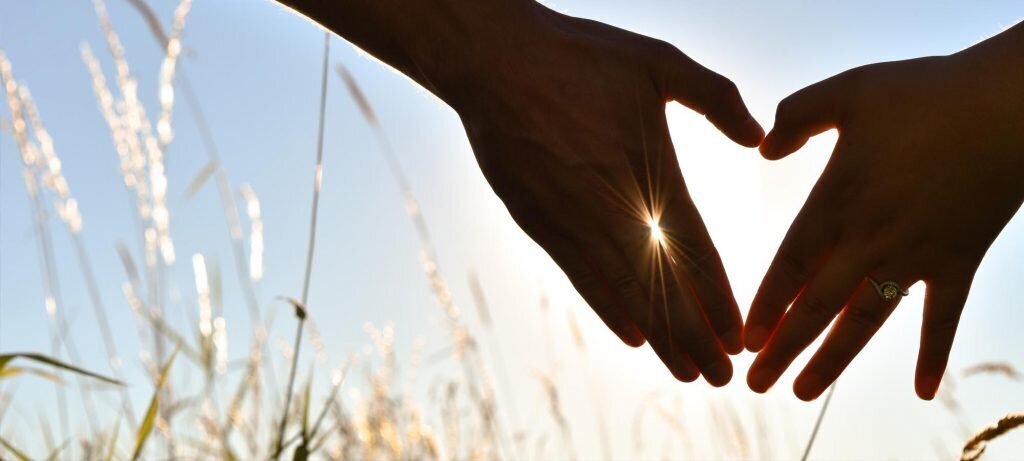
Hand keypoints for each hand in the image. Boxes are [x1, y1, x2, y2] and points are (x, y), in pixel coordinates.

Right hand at [438, 4, 762, 384]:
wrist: (495, 63)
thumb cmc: (579, 57)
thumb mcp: (660, 62)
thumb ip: (716, 97)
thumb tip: (759, 137)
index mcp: (652, 175)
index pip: (696, 254)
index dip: (718, 300)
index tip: (739, 336)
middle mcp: (615, 212)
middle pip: (664, 290)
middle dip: (695, 336)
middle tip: (721, 376)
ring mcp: (574, 224)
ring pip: (624, 294)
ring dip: (659, 335)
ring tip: (684, 370)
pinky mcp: (540, 224)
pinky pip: (581, 278)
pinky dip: (608, 309)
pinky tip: (629, 335)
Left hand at [745, 41, 1023, 398]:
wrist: (1009, 104)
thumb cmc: (927, 92)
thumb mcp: (847, 91)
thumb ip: (796, 115)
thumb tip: (764, 148)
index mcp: (838, 201)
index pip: (790, 266)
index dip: (766, 305)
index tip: (745, 340)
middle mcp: (871, 239)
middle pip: (817, 307)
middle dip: (783, 348)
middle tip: (756, 383)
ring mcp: (916, 256)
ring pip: (865, 321)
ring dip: (832, 360)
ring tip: (804, 393)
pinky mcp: (958, 261)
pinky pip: (943, 318)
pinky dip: (934, 354)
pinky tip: (923, 392)